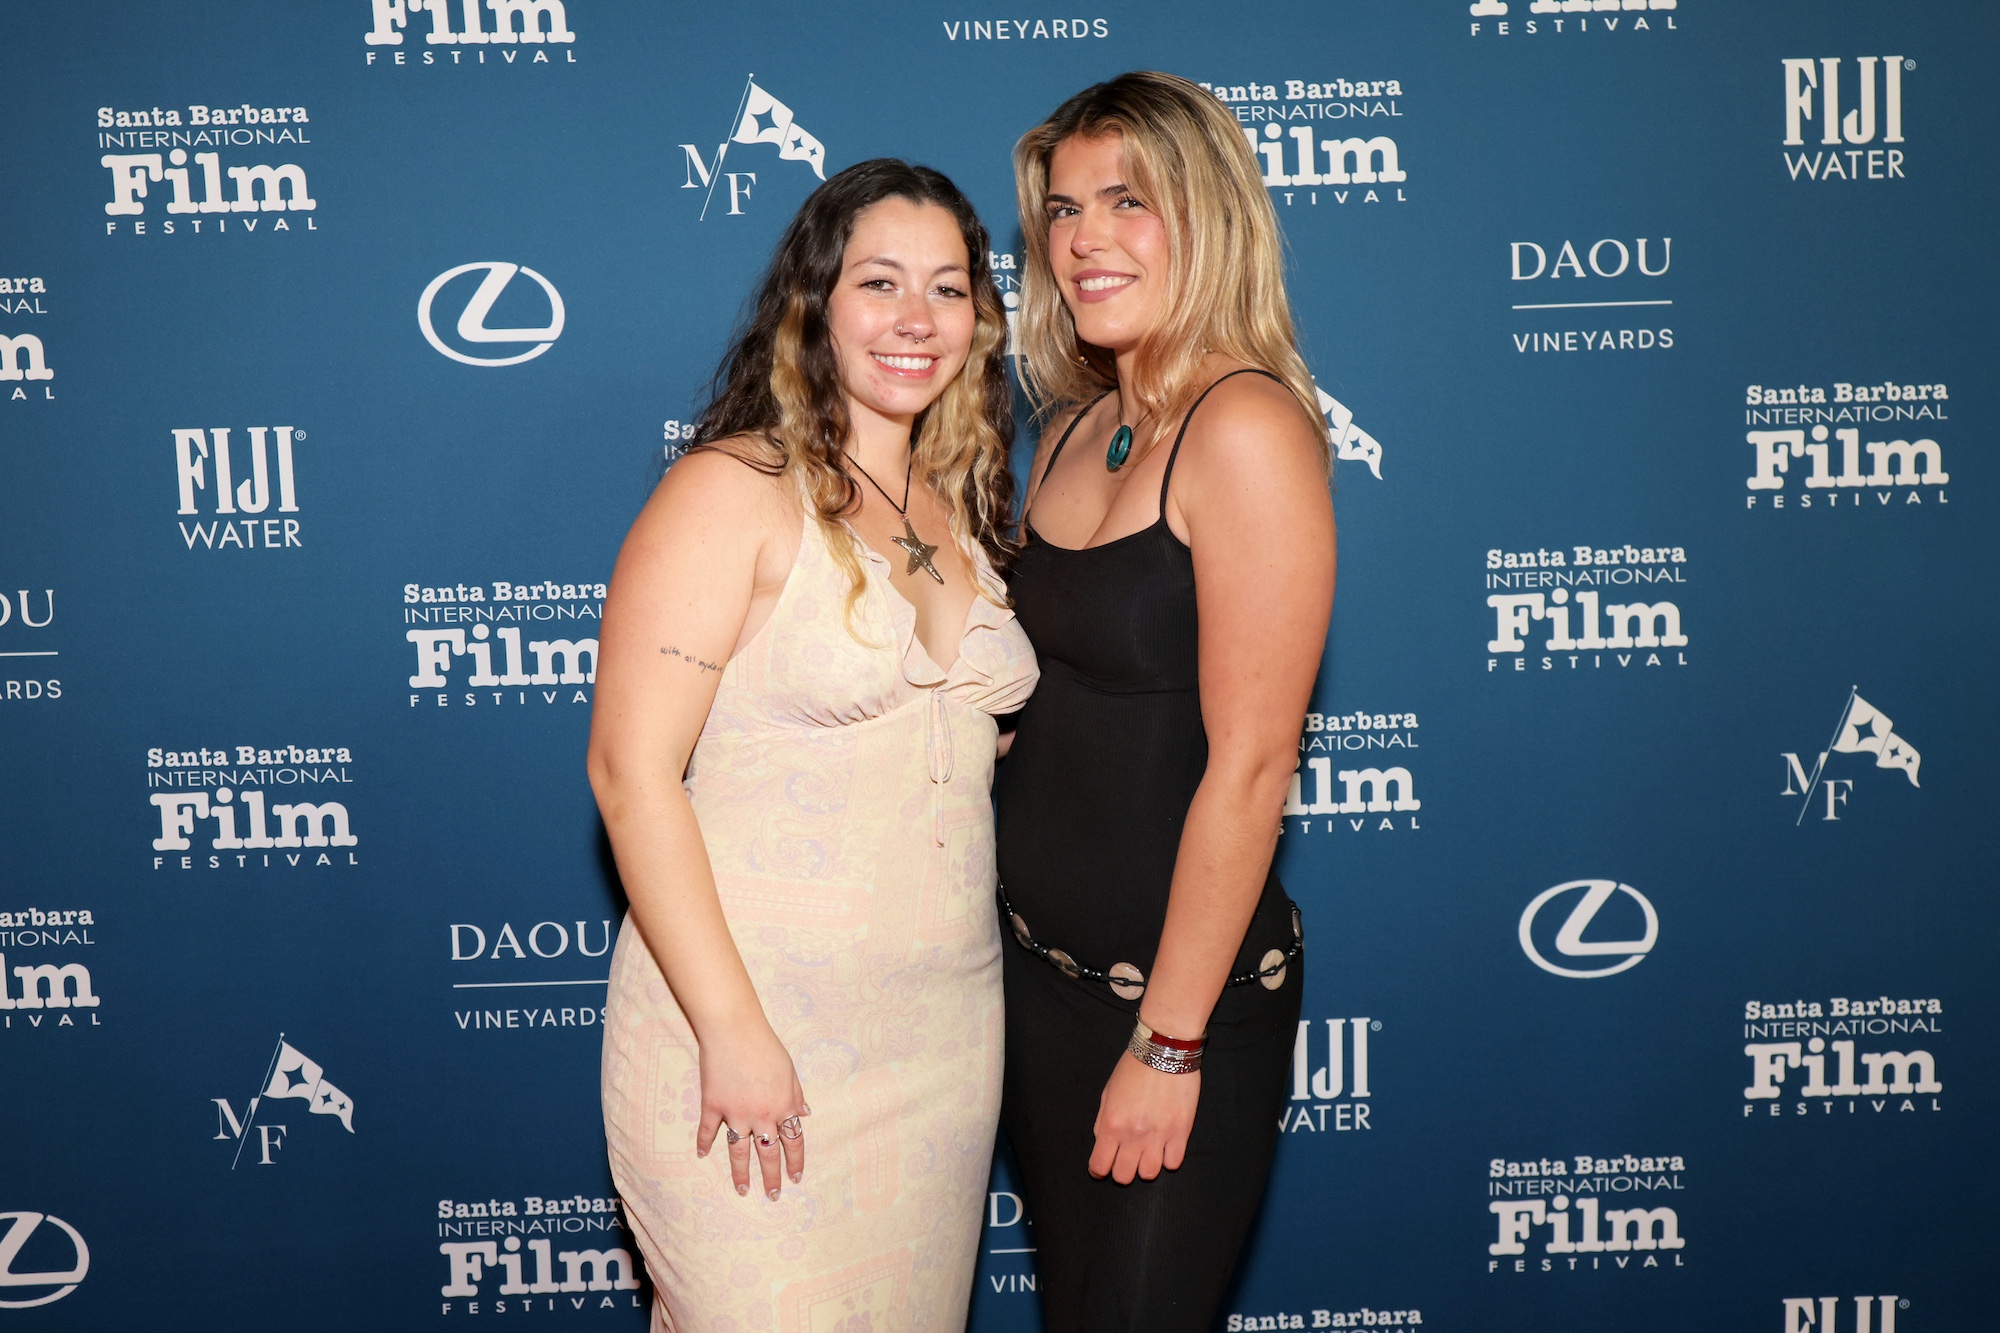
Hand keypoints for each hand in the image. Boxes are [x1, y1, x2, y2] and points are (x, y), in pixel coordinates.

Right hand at [694, 1017, 808, 1199]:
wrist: (734, 1030)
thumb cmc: (766, 1046)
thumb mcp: (790, 1070)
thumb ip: (795, 1095)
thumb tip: (804, 1114)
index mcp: (782, 1106)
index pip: (793, 1142)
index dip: (795, 1162)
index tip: (795, 1178)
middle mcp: (760, 1116)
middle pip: (768, 1153)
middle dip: (772, 1177)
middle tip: (774, 1196)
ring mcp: (735, 1114)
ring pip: (739, 1152)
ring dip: (741, 1173)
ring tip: (743, 1190)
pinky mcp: (712, 1106)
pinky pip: (708, 1131)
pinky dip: (703, 1143)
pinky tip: (701, 1155)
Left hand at [1089, 1052, 1198, 1183]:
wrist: (1164, 1050)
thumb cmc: (1133, 1067)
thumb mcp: (1108, 1092)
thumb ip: (1102, 1121)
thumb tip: (1103, 1142)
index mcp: (1112, 1124)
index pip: (1100, 1165)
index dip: (1098, 1170)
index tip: (1103, 1166)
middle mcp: (1133, 1135)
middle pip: (1124, 1176)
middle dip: (1122, 1169)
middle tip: (1127, 1157)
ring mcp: (1159, 1135)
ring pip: (1149, 1174)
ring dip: (1146, 1166)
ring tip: (1148, 1151)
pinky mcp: (1181, 1132)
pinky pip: (1174, 1163)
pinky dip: (1168, 1158)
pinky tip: (1166, 1145)